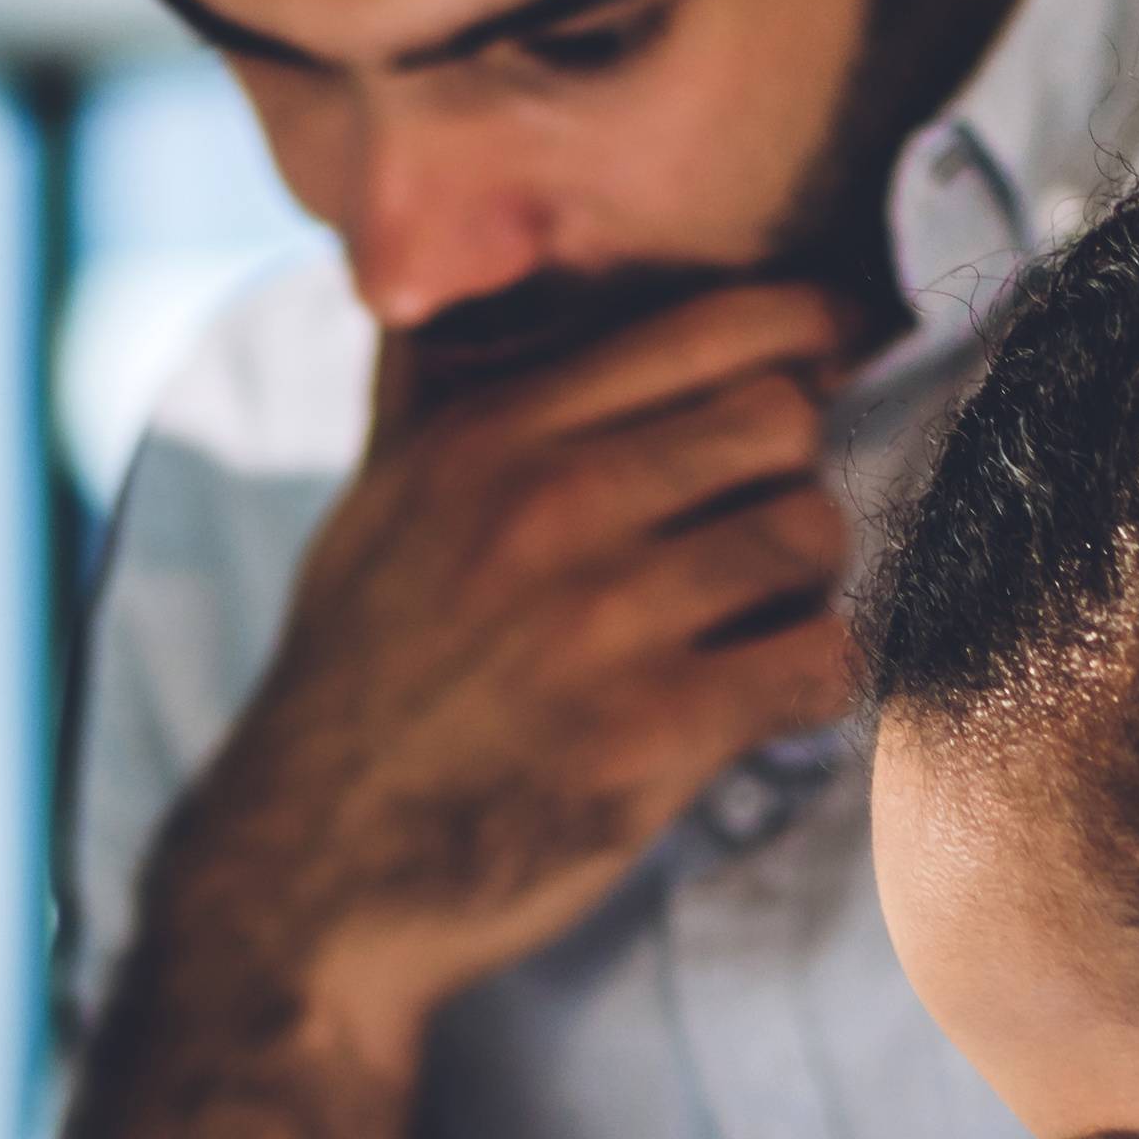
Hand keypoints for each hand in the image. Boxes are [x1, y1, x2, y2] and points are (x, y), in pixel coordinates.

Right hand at [157, 280, 858, 1043]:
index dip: (806, 339)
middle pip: (783, 420)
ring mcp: (602, 622)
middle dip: (793, 476)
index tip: (832, 366)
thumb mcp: (375, 504)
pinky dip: (817, 682)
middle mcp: (547, 507)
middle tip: (762, 536)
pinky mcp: (649, 735)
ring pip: (812, 535)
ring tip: (756, 625)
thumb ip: (432, 382)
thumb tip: (444, 259)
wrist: (305, 879)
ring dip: (809, 585)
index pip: (718, 326)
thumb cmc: (357, 685)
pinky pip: (820, 661)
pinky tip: (765, 701)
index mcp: (491, 435)